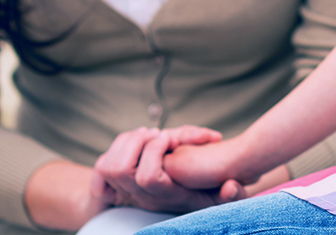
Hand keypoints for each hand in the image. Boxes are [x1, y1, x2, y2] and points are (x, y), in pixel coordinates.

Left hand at [94, 126, 239, 211]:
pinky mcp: (116, 185)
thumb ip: (232, 194)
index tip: (171, 138)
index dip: (155, 152)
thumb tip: (230, 186)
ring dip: (127, 142)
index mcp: (166, 197)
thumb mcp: (222, 198)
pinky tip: (139, 141)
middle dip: (137, 143)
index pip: (147, 177)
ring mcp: (126, 193)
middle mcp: (142, 198)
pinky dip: (118, 147)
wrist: (189, 203)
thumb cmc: (208, 196)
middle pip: (120, 169)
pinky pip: (104, 164)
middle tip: (158, 132)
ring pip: (109, 165)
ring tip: (150, 134)